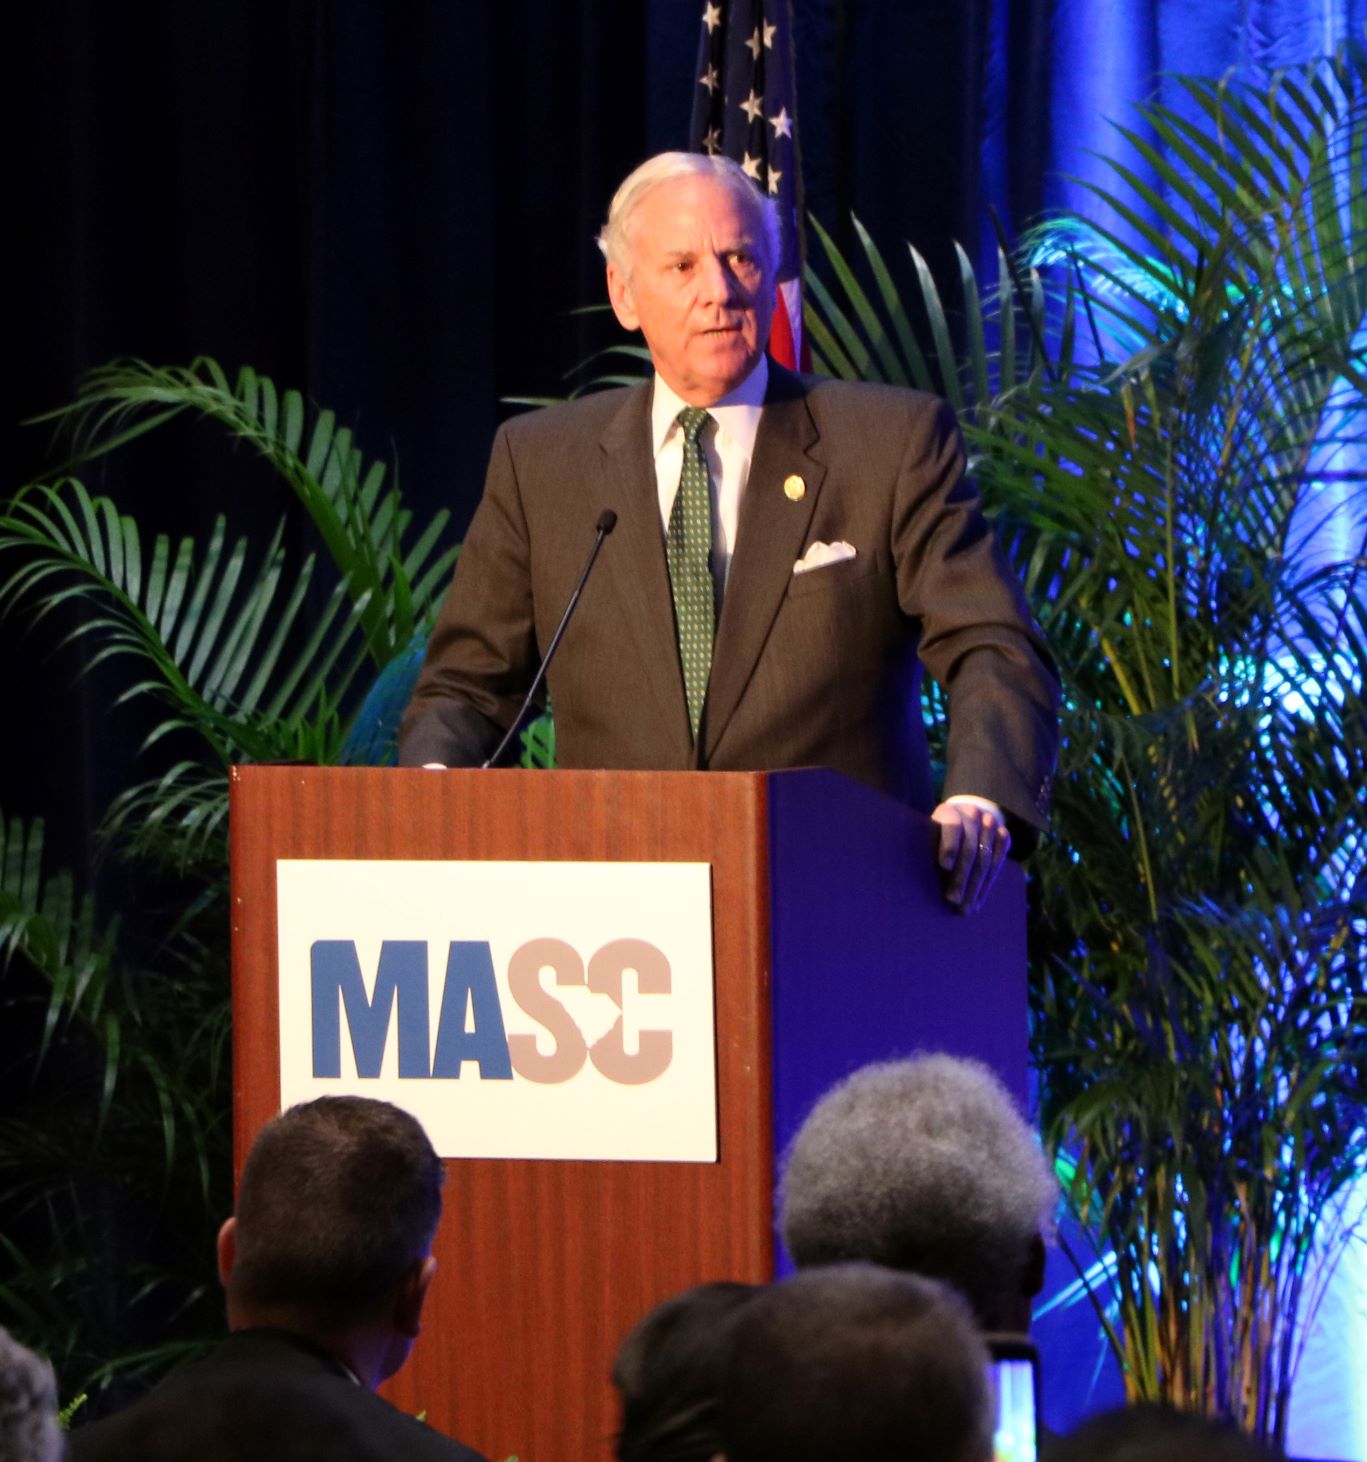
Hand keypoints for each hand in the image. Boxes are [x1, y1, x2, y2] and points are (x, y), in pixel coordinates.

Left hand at [931, 799, 1009, 913]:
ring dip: (975, 887)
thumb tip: (911, 880)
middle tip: (953, 901)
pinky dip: (987, 884)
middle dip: (962, 878)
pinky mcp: (1003, 834)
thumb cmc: (935, 836)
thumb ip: (926, 850)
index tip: (945, 866)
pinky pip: (998, 862)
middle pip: (971, 848)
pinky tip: (978, 900)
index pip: (953, 826)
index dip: (950, 846)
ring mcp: (990, 822)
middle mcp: (972, 813)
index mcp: (948, 810)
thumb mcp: (927, 837)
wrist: (963, 820)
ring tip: (965, 908)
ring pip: (985, 858)